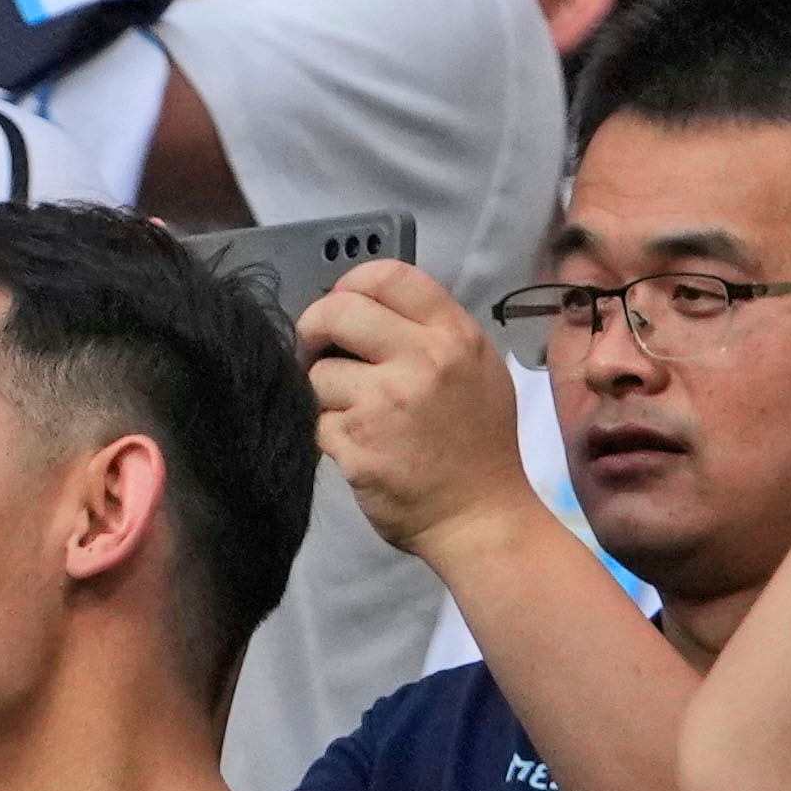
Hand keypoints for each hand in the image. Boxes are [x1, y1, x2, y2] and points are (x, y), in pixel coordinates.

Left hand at [300, 262, 536, 570]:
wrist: (478, 515)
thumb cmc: (477, 443)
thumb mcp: (475, 369)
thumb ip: (428, 335)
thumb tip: (365, 313)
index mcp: (454, 335)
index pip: (388, 275)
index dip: (349, 285)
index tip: (340, 308)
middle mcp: (421, 360)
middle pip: (336, 312)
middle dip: (312, 328)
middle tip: (314, 349)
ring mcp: (384, 403)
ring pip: (317, 372)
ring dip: (323, 392)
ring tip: (354, 413)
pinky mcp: (354, 444)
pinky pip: (316, 420)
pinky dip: (327, 432)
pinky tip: (356, 445)